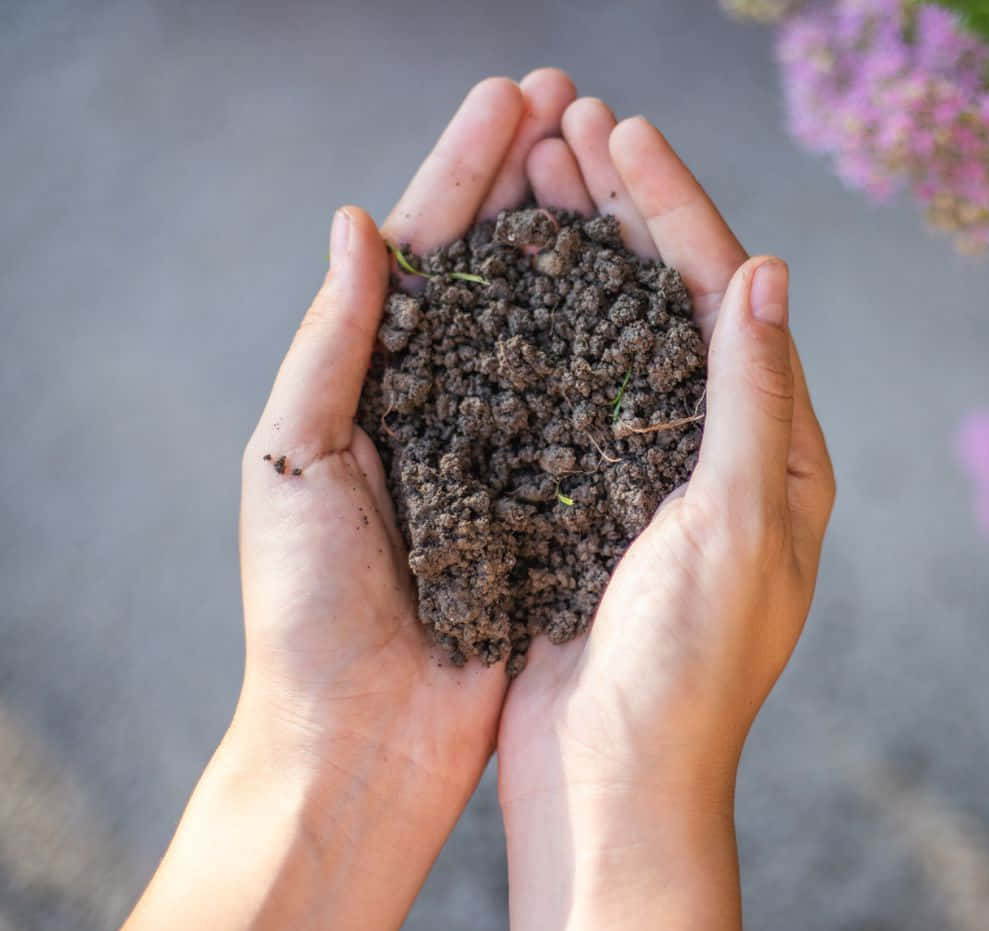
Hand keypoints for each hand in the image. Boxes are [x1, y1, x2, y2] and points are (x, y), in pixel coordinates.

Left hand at [88, 71, 586, 930]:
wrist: (363, 743)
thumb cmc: (305, 609)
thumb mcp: (291, 461)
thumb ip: (328, 347)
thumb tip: (356, 224)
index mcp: (375, 379)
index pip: (430, 247)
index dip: (472, 166)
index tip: (522, 95)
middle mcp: (450, 401)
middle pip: (504, 267)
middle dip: (540, 182)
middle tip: (587, 105)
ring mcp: (512, 450)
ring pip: (561, 324)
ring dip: (590, 245)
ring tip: (626, 171)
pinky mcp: (560, 504)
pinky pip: (601, 412)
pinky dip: (629, 351)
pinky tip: (665, 298)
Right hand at [495, 101, 835, 930]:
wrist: (613, 784)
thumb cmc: (687, 671)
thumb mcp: (735, 526)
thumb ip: (751, 400)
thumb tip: (766, 272)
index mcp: (780, 457)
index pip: (731, 300)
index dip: (678, 210)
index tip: (624, 132)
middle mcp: (727, 457)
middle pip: (676, 302)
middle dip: (629, 210)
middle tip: (570, 122)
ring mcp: (657, 477)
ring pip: (621, 335)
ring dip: (584, 254)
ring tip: (535, 173)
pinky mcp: (596, 503)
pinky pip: (576, 391)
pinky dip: (546, 327)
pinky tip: (507, 280)